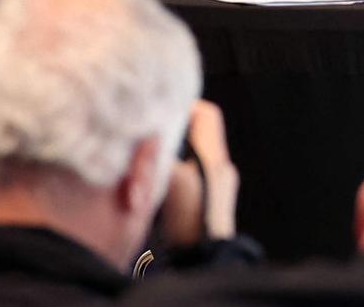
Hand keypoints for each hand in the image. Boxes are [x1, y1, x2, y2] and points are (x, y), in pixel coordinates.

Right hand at [154, 101, 238, 246]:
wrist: (206, 257)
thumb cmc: (194, 219)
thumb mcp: (173, 182)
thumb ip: (159, 158)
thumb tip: (144, 141)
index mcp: (214, 156)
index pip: (207, 115)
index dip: (185, 105)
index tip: (161, 106)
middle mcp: (218, 167)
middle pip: (197, 135)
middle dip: (172, 130)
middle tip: (147, 131)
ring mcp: (214, 186)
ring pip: (190, 157)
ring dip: (170, 154)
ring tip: (145, 155)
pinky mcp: (204, 204)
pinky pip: (187, 177)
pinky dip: (171, 174)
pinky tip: (151, 182)